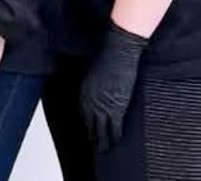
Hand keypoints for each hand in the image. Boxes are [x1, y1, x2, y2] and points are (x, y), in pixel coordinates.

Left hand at [79, 21, 147, 151]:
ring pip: (100, 129)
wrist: (118, 53)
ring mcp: (102, 105)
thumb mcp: (93, 71)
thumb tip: (97, 85)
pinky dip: (115, 136)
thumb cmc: (106, 57)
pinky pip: (114, 127)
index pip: (83, 112)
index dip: (86, 122)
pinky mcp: (116, 108)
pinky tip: (116, 142)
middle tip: (93, 143)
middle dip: (91, 134)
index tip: (86, 130)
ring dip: (102, 140)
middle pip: (89, 122)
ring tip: (103, 149)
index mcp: (84, 91)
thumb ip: (93, 82)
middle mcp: (90, 101)